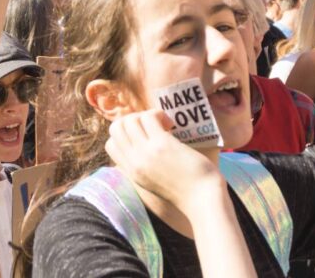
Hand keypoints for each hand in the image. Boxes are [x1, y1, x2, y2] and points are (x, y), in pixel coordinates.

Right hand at [105, 110, 223, 213]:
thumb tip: (144, 144)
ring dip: (146, 115)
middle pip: (116, 128)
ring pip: (130, 120)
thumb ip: (145, 167)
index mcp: (132, 173)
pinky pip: (149, 117)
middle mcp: (134, 162)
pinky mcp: (161, 145)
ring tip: (164, 125)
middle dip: (133, 120)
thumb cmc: (187, 191)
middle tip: (153, 127)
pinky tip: (171, 125)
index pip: (111, 144)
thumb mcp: (155, 182)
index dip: (125, 134)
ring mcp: (146, 153)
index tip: (145, 136)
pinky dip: (159, 114)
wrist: (203, 200)